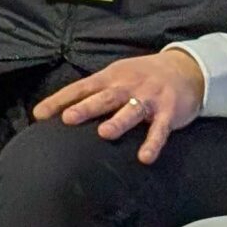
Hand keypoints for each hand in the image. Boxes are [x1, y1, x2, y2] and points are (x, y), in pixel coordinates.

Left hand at [34, 48, 206, 164]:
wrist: (186, 68)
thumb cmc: (143, 76)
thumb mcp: (118, 76)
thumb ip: (95, 92)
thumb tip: (62, 111)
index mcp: (111, 77)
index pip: (81, 88)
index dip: (60, 100)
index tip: (39, 114)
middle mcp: (128, 85)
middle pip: (104, 97)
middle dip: (86, 107)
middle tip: (67, 119)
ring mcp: (149, 98)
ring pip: (131, 110)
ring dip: (118, 121)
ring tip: (104, 133)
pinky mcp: (169, 111)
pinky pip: (160, 129)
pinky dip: (152, 143)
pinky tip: (144, 157)